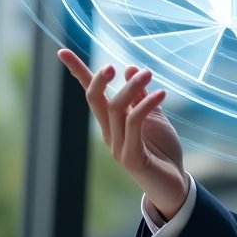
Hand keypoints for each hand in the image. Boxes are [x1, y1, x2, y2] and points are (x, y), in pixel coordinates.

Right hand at [58, 49, 187, 219]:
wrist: (174, 184)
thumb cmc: (162, 151)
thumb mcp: (154, 118)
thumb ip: (142, 97)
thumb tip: (130, 69)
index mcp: (112, 123)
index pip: (91, 94)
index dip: (77, 72)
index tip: (62, 51)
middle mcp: (109, 133)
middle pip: (94, 101)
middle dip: (98, 80)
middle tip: (114, 66)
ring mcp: (118, 146)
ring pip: (116, 109)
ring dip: (131, 88)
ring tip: (148, 73)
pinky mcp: (131, 157)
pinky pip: (135, 124)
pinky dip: (146, 105)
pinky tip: (161, 94)